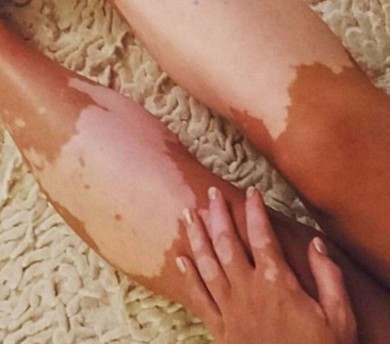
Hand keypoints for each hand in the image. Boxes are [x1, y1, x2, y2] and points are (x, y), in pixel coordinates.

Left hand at [176, 187, 357, 343]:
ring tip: (187, 213)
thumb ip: (329, 277)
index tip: (251, 192)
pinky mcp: (220, 328)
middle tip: (211, 192)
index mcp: (277, 283)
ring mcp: (230, 308)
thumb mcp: (339, 317)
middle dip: (218, 214)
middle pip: (228, 243)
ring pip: (208, 263)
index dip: (255, 211)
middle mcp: (248, 289)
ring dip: (197, 236)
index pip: (263, 236)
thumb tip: (316, 242)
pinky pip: (199, 298)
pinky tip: (179, 258)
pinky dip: (188, 277)